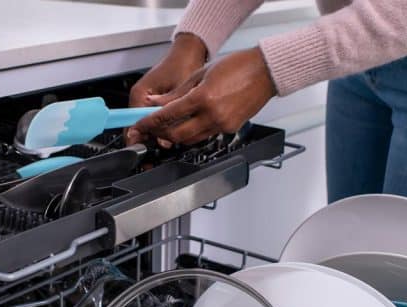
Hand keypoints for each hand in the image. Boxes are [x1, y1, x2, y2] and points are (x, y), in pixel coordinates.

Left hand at [127, 47, 275, 146]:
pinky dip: (193, 133)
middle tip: (151, 129)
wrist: (266, 71)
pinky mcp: (230, 129)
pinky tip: (189, 124)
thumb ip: (176, 92)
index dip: (149, 122)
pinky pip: (205, 136)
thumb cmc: (238, 66)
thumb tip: (155, 102)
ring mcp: (222, 124)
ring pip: (190, 139)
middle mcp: (213, 115)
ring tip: (168, 127)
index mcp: (203, 98)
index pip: (167, 116)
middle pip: (177, 135)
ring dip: (176, 135)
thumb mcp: (201, 74)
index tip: (139, 125)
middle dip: (160, 134)